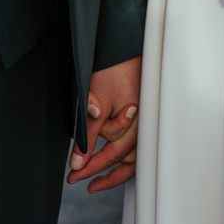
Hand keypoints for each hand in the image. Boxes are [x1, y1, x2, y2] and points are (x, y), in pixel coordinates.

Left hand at [69, 57, 140, 191]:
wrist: (124, 42)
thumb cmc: (115, 66)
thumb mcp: (96, 100)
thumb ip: (89, 131)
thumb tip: (78, 159)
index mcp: (137, 122)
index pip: (113, 154)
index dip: (92, 166)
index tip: (75, 174)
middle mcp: (147, 124)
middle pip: (126, 160)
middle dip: (102, 172)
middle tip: (82, 180)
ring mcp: (148, 119)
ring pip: (135, 154)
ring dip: (116, 168)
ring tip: (99, 178)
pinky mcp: (146, 114)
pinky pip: (139, 142)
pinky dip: (127, 155)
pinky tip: (117, 161)